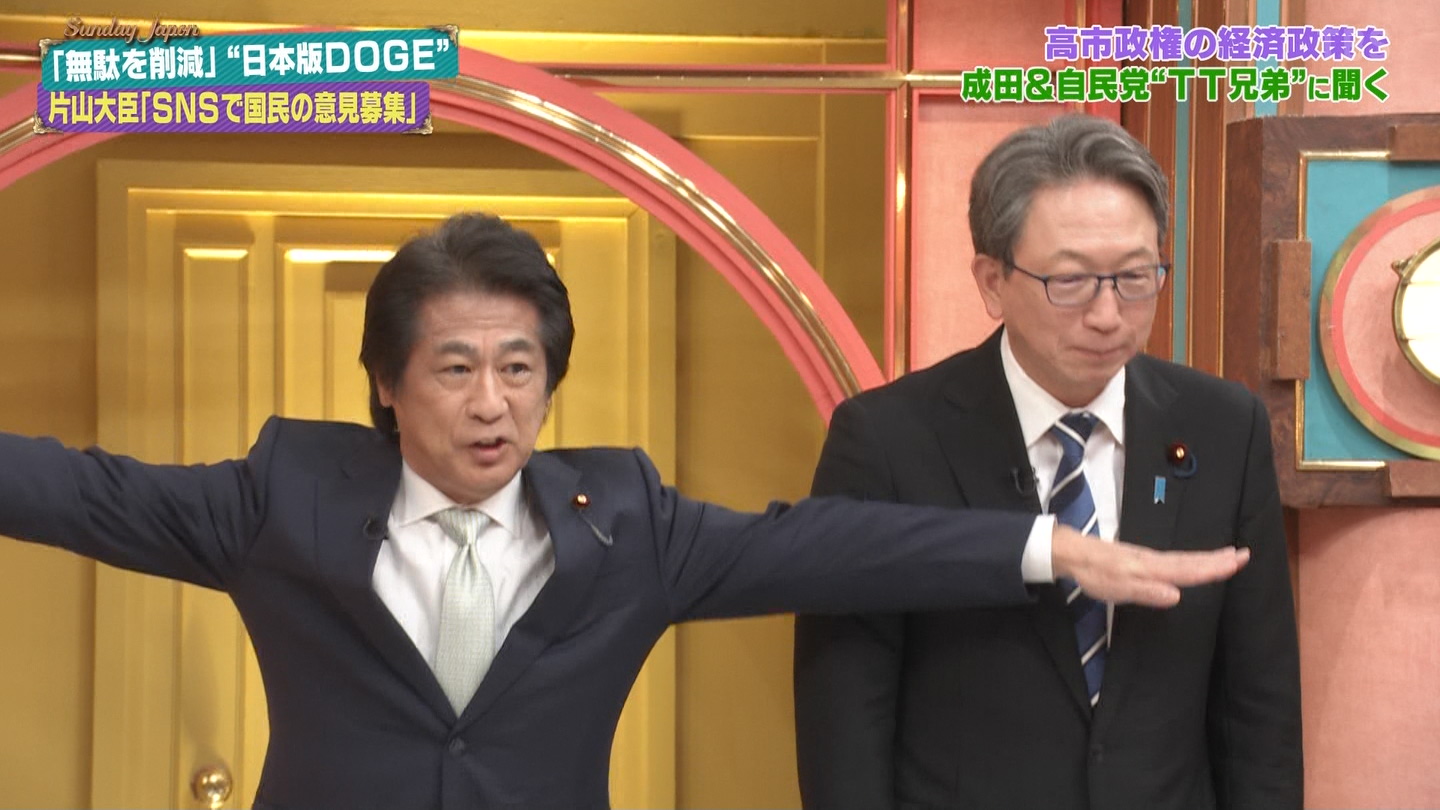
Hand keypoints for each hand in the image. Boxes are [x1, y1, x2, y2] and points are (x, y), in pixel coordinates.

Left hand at [1050, 524, 1249, 606]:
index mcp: (1152, 570)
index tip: (1238, 562)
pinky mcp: (1143, 559)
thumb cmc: (1095, 574)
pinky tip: (1195, 561)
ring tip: (1230, 555)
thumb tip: (1177, 596)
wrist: (1074, 554)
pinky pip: (1175, 559)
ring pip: (1185, 559)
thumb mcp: (1117, 588)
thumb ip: (1147, 592)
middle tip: (1245, 555)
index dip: (1214, 569)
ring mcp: (1149, 558)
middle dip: (1218, 560)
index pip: (1189, 571)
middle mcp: (1155, 561)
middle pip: (1191, 562)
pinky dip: (1191, 559)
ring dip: (1208, 558)